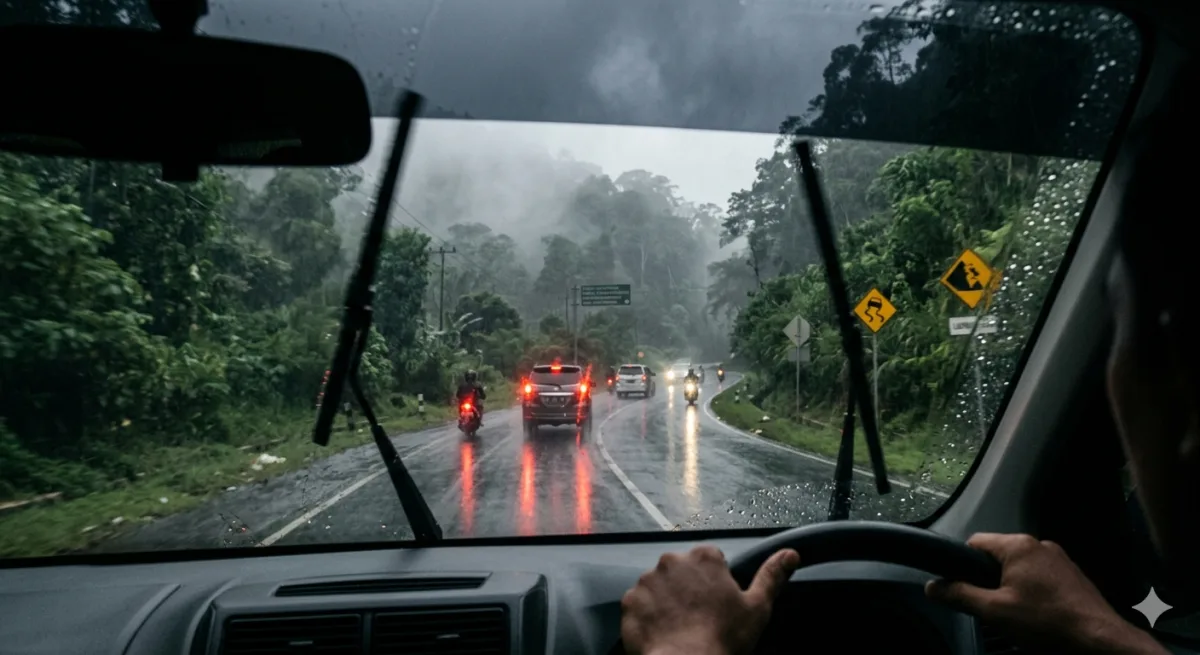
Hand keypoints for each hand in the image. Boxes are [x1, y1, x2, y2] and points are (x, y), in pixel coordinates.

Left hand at [620, 545, 799, 654]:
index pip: (710, 561)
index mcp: (705, 557)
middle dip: (689, 589)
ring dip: (667, 601)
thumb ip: (772, 575)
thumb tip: (790, 554)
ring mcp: (648, 580)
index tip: (717, 604)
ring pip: (660, 586)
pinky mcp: (630, 600)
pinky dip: (648, 616)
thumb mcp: (757, 607)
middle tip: (699, 618)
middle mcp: (673, 561)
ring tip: (680, 628)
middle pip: (683, 571)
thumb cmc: (723, 638)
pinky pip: (639, 604)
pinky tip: (663, 632)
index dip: (716, 584)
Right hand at [926, 533, 1166, 653]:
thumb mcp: (994, 612)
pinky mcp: (1072, 577)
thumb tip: (934, 586)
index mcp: (1019, 546)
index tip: (962, 587)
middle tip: (992, 608)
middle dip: (990, 581)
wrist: (1100, 641)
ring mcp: (1059, 560)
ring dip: (1012, 589)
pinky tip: (1038, 617)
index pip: (975, 542)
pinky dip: (1033, 594)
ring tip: (1018, 616)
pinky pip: (1040, 578)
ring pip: (1020, 569)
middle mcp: (1040, 546)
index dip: (962, 565)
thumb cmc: (1049, 623)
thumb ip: (960, 595)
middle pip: (998, 557)